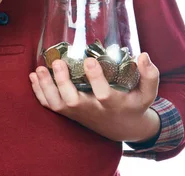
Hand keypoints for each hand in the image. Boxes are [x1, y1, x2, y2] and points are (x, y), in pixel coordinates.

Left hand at [29, 52, 159, 142]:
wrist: (123, 128)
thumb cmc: (134, 105)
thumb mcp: (147, 93)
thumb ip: (149, 75)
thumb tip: (144, 55)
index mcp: (113, 103)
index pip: (103, 94)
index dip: (95, 78)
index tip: (89, 59)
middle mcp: (93, 109)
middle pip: (73, 101)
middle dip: (63, 82)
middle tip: (58, 62)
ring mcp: (79, 112)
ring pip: (58, 105)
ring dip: (46, 87)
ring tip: (39, 68)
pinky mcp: (70, 112)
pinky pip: (51, 106)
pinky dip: (40, 93)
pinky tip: (34, 76)